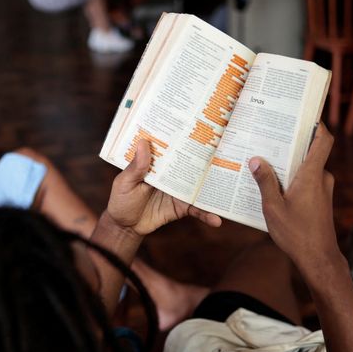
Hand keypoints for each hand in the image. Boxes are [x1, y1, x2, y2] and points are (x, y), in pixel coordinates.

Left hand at [107, 138, 221, 235]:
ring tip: (231, 183)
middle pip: (191, 162)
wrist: (126, 227)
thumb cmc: (121, 201)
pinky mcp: (182, 206)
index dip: (183, 135)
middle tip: (227, 147)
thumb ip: (135, 167)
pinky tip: (217, 220)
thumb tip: (143, 143)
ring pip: (199, 184)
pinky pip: (197, 209)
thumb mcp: (125, 183)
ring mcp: (179, 189)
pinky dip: (207, 214)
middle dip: (208, 156)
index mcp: (156, 163)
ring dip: (213, 185)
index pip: (172, 146)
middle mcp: (171, 173)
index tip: (199, 123)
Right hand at [248, 124, 338, 267]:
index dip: (317, 123)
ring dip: (289, 165)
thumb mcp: (273, 207)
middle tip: (270, 136)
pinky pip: (306, 182)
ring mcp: (323, 190)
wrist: (318, 258)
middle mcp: (321, 178)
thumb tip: (256, 160)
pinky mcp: (320, 201)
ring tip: (265, 162)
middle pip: (310, 152)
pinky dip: (292, 180)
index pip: (323, 140)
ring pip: (306, 169)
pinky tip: (273, 186)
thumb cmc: (296, 234)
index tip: (303, 113)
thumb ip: (265, 182)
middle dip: (291, 144)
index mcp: (312, 175)